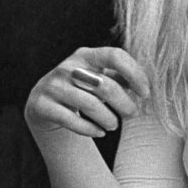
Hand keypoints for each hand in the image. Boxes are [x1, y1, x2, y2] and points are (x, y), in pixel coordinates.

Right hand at [24, 47, 150, 138]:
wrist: (45, 104)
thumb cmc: (83, 90)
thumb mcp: (101, 78)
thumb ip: (122, 78)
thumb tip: (145, 86)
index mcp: (86, 55)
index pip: (115, 56)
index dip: (135, 74)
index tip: (145, 93)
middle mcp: (67, 67)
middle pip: (105, 85)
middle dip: (124, 103)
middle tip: (132, 114)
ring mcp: (52, 85)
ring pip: (89, 104)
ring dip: (108, 118)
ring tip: (114, 125)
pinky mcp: (41, 104)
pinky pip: (70, 120)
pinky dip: (89, 129)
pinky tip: (100, 132)